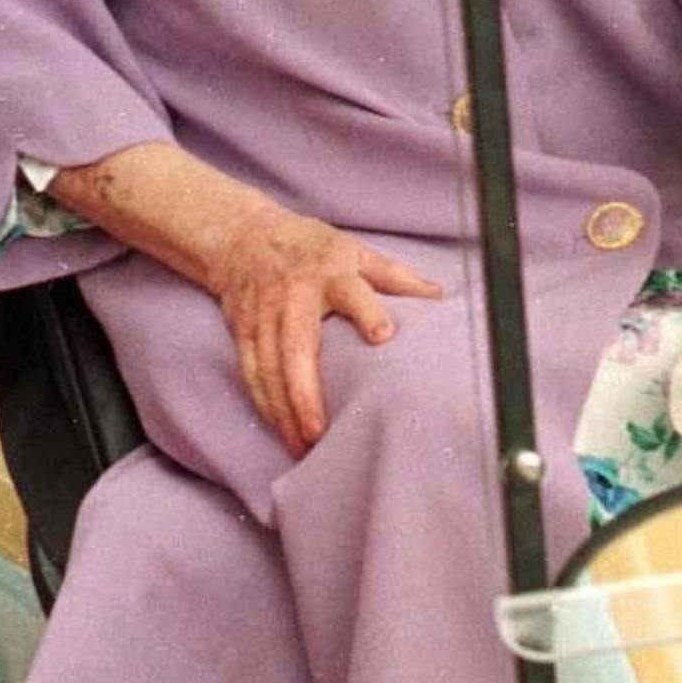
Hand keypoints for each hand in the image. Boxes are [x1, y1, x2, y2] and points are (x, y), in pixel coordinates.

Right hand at [209, 206, 442, 457]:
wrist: (244, 236)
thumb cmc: (311, 249)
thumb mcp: (353, 250)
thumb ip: (394, 275)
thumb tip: (438, 296)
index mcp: (330, 272)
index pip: (352, 292)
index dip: (368, 311)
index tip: (383, 335)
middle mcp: (294, 295)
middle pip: (297, 345)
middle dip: (305, 391)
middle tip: (319, 432)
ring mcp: (264, 314)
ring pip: (269, 367)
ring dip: (283, 409)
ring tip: (303, 446)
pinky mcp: (243, 330)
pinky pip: (251, 371)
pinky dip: (264, 403)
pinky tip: (281, 430)